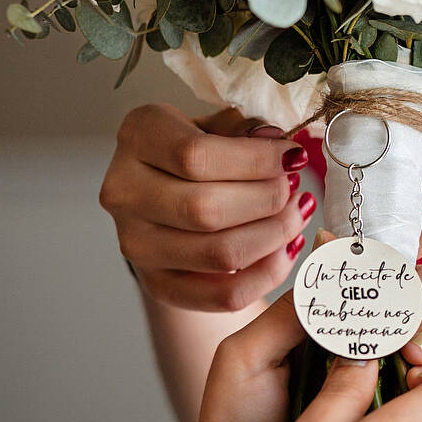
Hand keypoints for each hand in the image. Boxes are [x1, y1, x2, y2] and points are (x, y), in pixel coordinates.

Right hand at [100, 105, 315, 310]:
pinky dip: (268, 274)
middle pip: (206, 209)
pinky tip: (288, 247)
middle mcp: (124, 191)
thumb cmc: (201, 152)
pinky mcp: (157, 283)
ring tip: (297, 214)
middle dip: (268, 200)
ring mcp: (134, 243)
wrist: (170, 195)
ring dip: (274, 235)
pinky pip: (224, 295)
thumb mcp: (218, 125)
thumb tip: (280, 147)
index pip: (196, 155)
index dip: (256, 159)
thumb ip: (245, 131)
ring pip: (219, 254)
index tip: (294, 157)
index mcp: (138, 136)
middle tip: (296, 189)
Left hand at [170, 207, 421, 421]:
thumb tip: (333, 264)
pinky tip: (421, 380)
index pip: (373, 264)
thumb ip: (288, 311)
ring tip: (413, 356)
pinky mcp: (391, 412)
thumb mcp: (245, 357)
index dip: (421, 237)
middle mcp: (355, 338)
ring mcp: (377, 374)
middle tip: (415, 315)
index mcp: (320, 315)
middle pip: (413, 291)